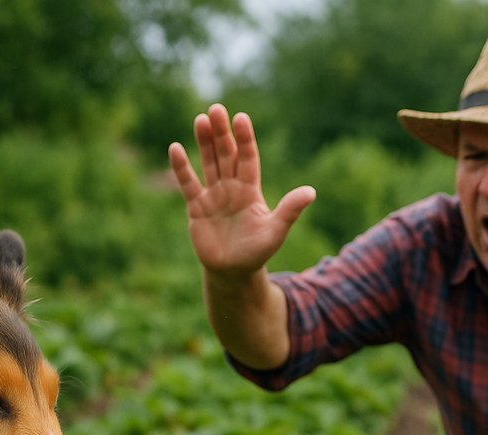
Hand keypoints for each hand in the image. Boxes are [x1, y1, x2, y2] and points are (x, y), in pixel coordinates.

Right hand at [167, 104, 315, 274]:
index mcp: (251, 190)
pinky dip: (182, 168)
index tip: (240, 118)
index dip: (244, 139)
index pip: (248, 158)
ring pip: (208, 163)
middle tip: (216, 109)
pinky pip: (188, 184)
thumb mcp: (276, 232)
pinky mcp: (196, 207)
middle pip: (226, 155)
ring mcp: (213, 195)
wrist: (233, 271)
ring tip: (201, 120)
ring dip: (204, 142)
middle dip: (221, 133)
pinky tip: (176, 148)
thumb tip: (311, 192)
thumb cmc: (257, 252)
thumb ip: (290, 211)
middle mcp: (232, 187)